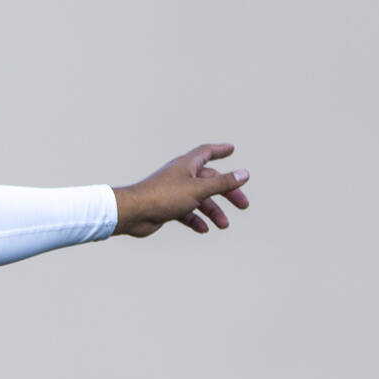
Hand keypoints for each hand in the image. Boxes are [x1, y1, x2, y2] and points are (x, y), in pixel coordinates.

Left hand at [113, 143, 249, 236]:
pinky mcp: (166, 207)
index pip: (206, 152)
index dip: (220, 150)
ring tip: (223, 225)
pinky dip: (196, 219)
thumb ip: (223, 183)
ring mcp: (173, 192)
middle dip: (227, 192)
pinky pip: (186, 212)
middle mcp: (180, 176)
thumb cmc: (163, 196)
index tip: (231, 149)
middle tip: (243, 205)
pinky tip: (203, 229)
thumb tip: (244, 173)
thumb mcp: (199, 189)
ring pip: (199, 200)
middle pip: (209, 181)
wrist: (133, 213)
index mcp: (186, 165)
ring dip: (212, 211)